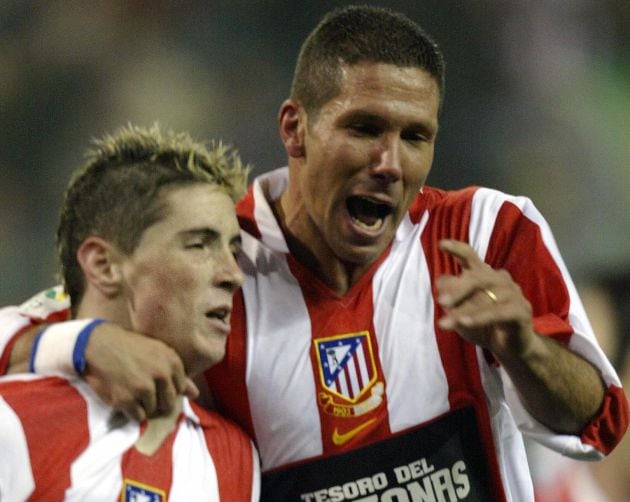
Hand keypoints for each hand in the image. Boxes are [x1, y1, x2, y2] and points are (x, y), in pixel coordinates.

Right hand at [84, 323, 197, 420]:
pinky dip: (131, 412)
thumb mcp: (158, 353)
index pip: (180, 389)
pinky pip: (138, 417)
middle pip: (168, 403)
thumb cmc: (130, 347)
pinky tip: (124, 397)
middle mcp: (161, 375)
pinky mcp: (127, 400)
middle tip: (141, 390)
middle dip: (157, 401)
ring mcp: (144, 388)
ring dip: (142, 405)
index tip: (155, 383)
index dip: (167, 389)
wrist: (98, 345)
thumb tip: (195, 394)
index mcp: (172, 362)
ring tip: (130, 390)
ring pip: (152, 410)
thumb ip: (178, 374)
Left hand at [436, 239, 534, 358]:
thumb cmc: (482, 324)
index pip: (470, 256)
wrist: (510, 346)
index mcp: (483, 275)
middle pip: (477, 277)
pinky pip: (498, 312)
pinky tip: (464, 323)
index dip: (457, 249)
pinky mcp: (521, 310)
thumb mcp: (460, 311)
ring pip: (486, 296)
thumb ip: (450, 296)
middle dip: (457, 289)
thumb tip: (439, 281)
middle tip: (441, 302)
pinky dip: (480, 317)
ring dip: (464, 310)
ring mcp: (513, 293)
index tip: (442, 244)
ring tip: (446, 323)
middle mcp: (499, 279)